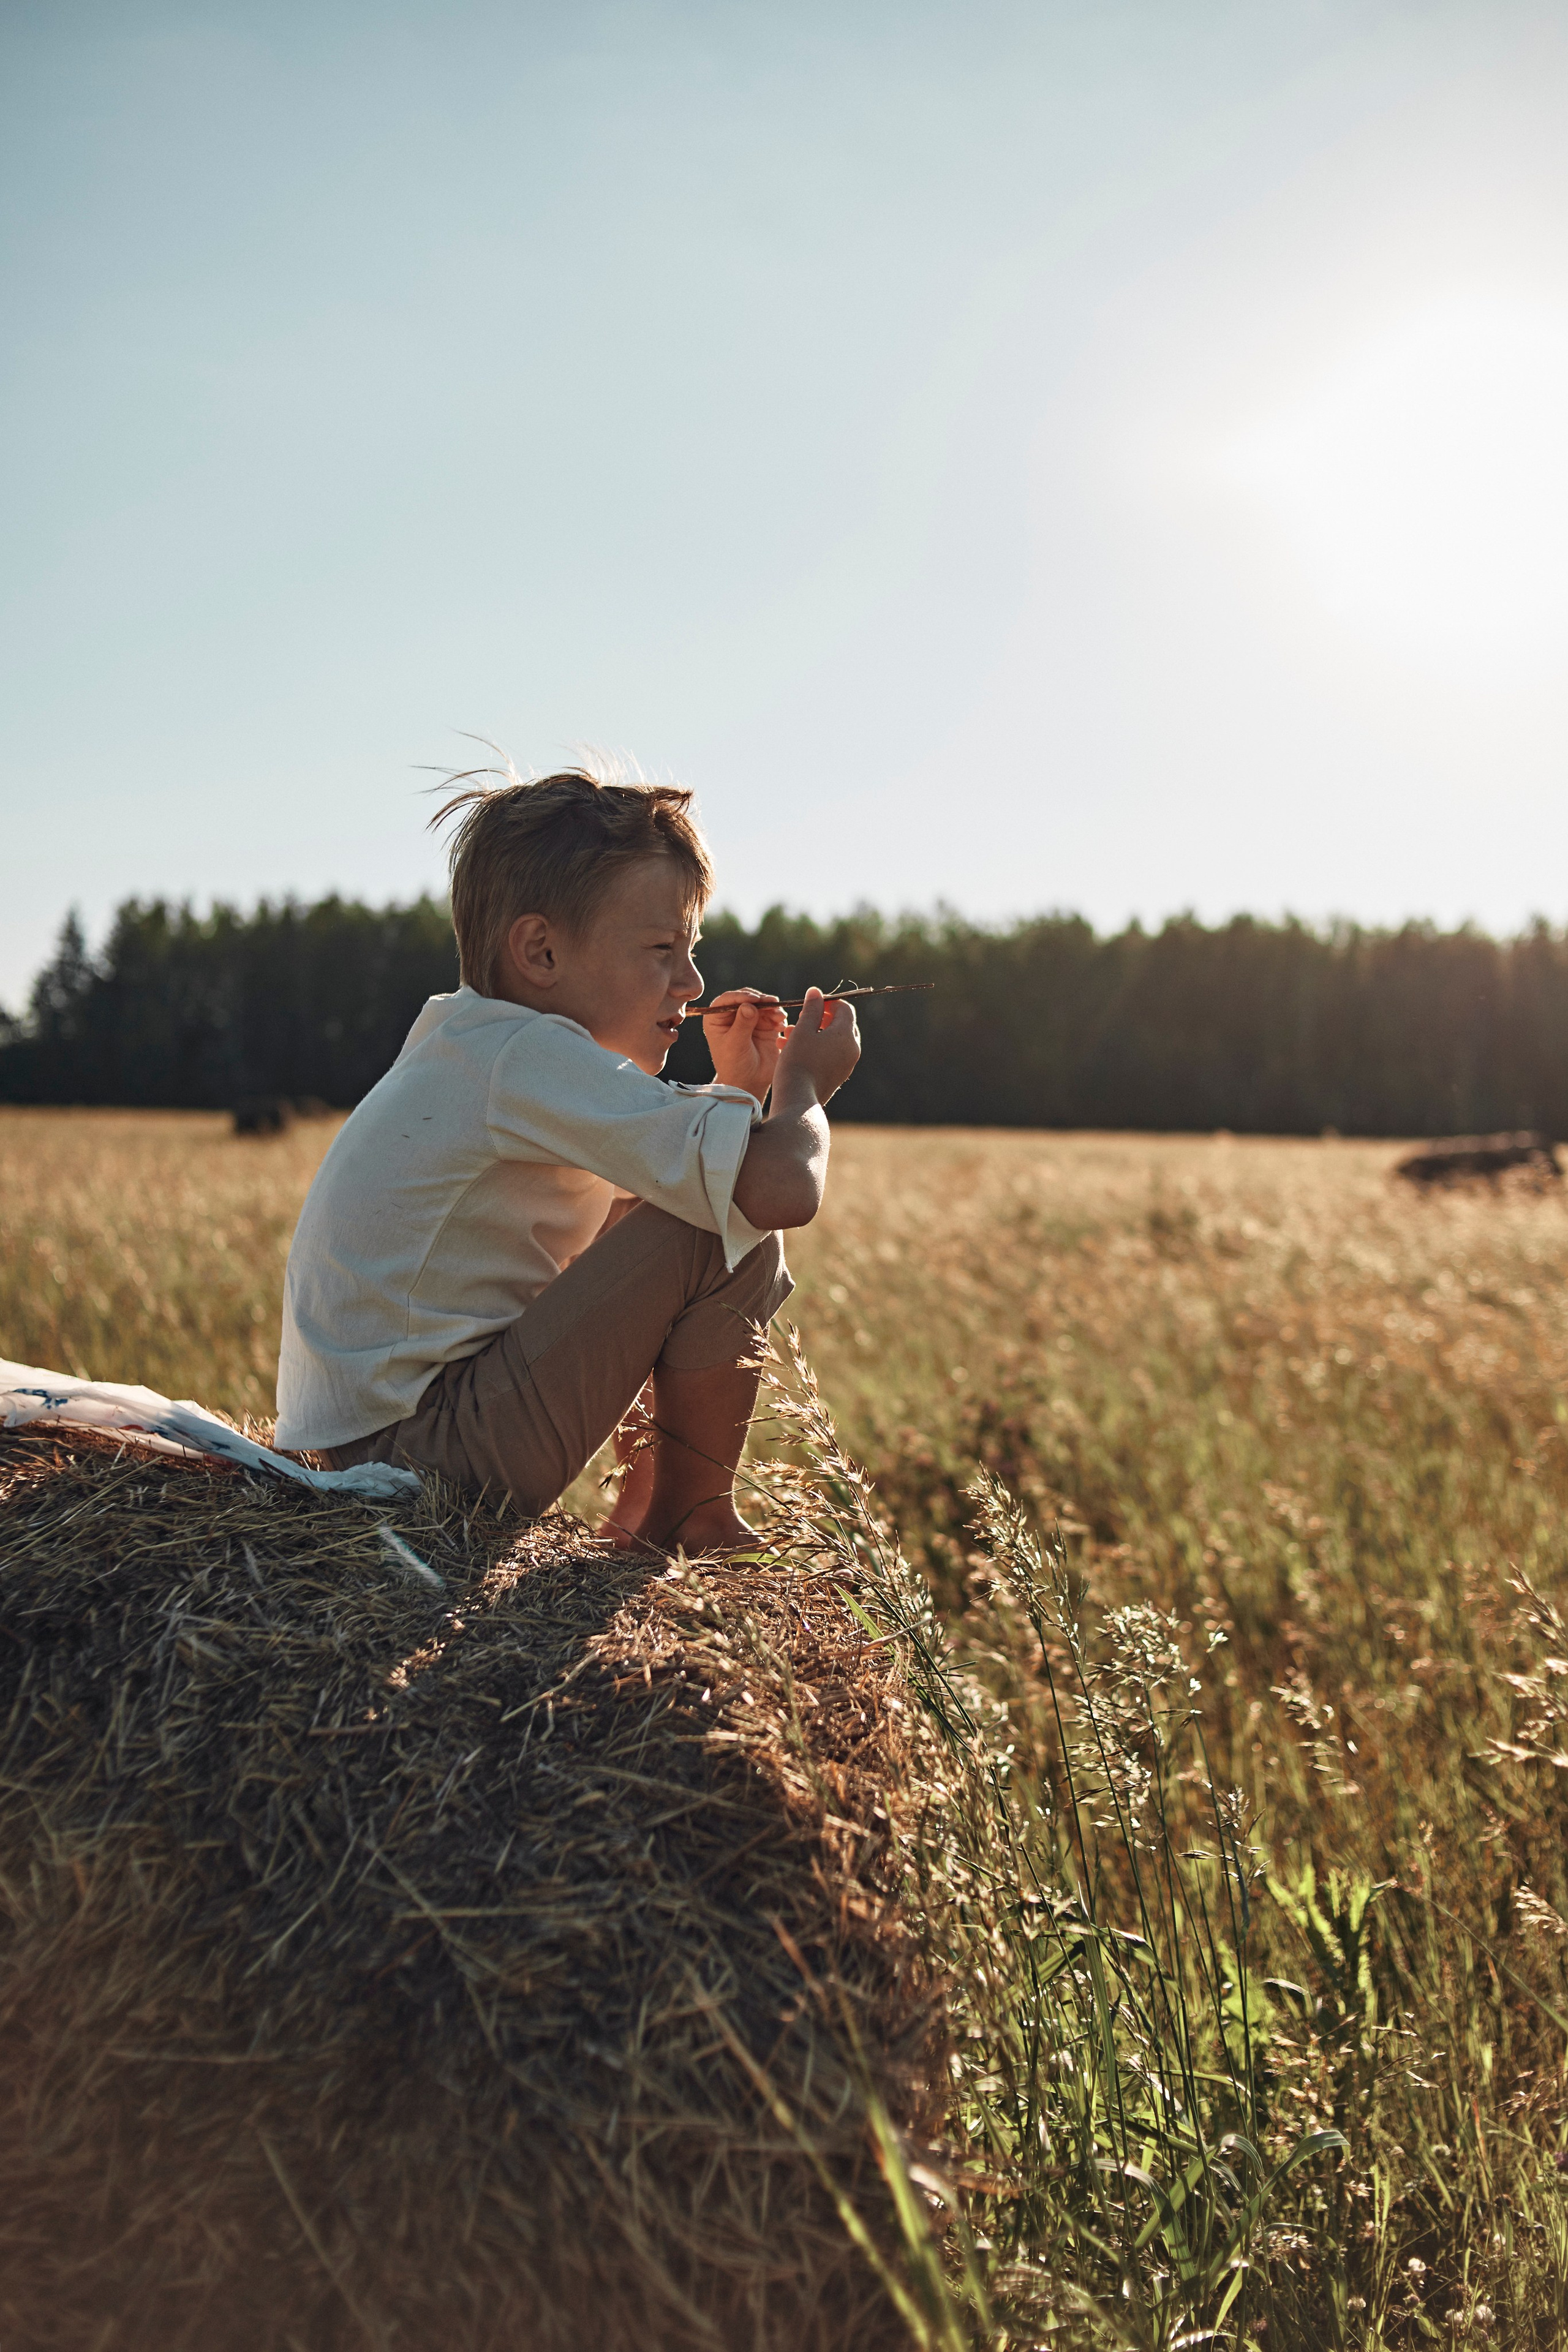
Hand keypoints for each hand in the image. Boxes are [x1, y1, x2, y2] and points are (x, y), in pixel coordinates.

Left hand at [702, 988, 788, 1099]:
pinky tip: (781, 1025)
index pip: (727, 1000)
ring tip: (779, 1017)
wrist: (749, 1082)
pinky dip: (778, 1016)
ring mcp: (749, 1019)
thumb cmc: (734, 1065)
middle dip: (760, 1000)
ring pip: (762, 1004)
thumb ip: (742, 1024)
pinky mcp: (764, 1025)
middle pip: (746, 998)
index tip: (754, 999)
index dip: (741, 996)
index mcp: (717, 1018)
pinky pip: (772, 1014)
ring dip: (772, 1008)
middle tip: (772, 1003)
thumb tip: (749, 1005)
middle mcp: (732, 1015)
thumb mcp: (735, 1044)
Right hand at [774, 989, 860, 1104]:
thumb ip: (811, 1009)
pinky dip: (814, 1048)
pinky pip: (829, 1055)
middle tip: (802, 1018)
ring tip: (788, 1033)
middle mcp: (852, 1050)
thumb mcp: (802, 1031)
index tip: (811, 1003)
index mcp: (846, 1036)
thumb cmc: (798, 1062)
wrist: (798, 1101)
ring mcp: (846, 1065)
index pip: (845, 1008)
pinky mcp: (837, 1076)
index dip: (828, 1002)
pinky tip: (791, 1048)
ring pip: (832, 1040)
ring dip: (812, 1033)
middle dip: (820, 1018)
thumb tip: (816, 991)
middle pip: (841, 1024)